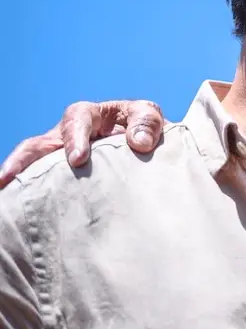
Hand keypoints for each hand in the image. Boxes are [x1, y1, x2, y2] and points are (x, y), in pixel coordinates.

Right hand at [0, 100, 165, 188]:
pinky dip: (30, 196)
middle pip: (37, 145)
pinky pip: (41, 186)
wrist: (145, 146)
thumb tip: (140, 143)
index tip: (78, 160)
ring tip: (3, 195)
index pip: (76, 121)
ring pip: (31, 166)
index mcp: (88, 115)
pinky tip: (21, 213)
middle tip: (7, 177)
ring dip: (16, 180)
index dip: (74, 138)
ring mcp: (58, 157)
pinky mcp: (60, 177)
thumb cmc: (143, 127)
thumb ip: (146, 123)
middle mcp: (65, 136)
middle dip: (21, 160)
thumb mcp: (148, 116)